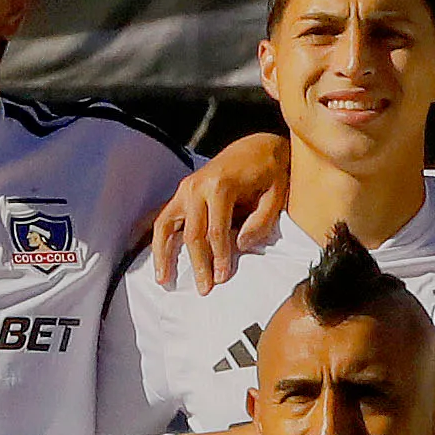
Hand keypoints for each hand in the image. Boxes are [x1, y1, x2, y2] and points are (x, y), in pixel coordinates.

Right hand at [148, 132, 299, 286]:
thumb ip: (260, 221)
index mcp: (220, 186)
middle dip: (198, 264)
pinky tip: (158, 259)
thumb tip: (240, 245)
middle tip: (204, 288)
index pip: (216, 231)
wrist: (256, 146)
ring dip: (163, 254)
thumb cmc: (268, 171)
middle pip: (192, 233)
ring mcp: (186, 188)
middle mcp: (197, 186)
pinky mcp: (182, 192)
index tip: (222, 278)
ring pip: (166, 225)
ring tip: (163, 279)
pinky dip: (158, 239)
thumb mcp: (275, 194)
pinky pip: (164, 218)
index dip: (219, 257)